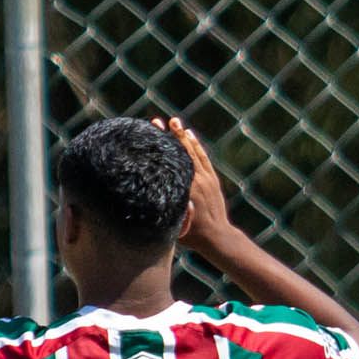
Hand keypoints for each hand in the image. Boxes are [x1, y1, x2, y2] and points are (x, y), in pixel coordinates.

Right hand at [154, 116, 235, 255]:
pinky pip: (202, 157)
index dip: (159, 147)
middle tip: (156, 121)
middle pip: (179, 152)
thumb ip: (160, 209)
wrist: (217, 237)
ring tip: (173, 121)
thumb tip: (141, 199)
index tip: (150, 134)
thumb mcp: (171, 224)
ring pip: (192, 151)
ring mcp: (205, 178)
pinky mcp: (212, 179)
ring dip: (182, 135)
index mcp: (183, 190)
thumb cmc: (190, 235)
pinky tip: (188, 134)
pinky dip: (195, 145)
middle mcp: (195, 180)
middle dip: (168, 135)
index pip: (168, 163)